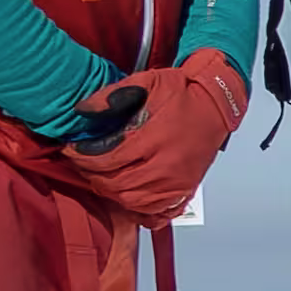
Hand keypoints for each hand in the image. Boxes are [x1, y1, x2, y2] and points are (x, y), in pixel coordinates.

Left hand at [71, 50, 244, 226]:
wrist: (217, 103)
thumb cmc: (182, 92)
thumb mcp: (145, 82)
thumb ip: (111, 96)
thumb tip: (82, 111)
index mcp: (153, 137)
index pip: (108, 158)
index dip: (84, 158)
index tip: (73, 152)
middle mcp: (166, 163)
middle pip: (117, 183)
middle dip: (92, 176)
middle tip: (82, 165)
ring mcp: (176, 180)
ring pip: (132, 199)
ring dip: (110, 191)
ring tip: (99, 177)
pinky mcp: (184, 188)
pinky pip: (153, 207)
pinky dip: (134, 205)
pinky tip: (124, 192)